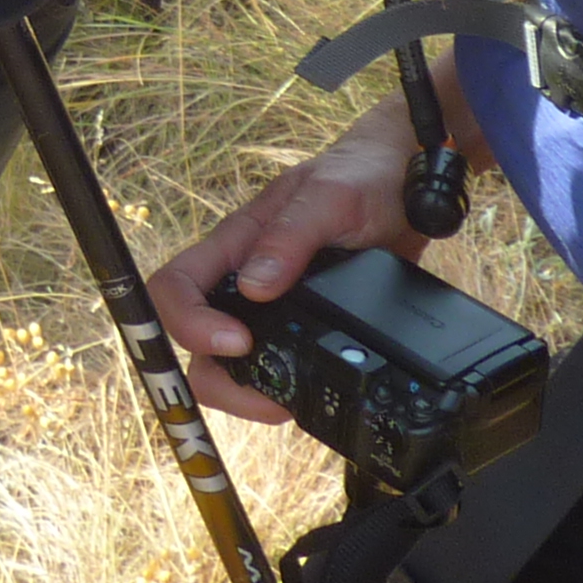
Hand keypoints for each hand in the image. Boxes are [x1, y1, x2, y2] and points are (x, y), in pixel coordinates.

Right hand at [143, 96, 429, 423]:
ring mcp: (268, 308)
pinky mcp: (299, 326)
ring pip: (228, 364)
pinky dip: (280, 390)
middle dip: (219, 381)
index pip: (176, 285)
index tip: (239, 342)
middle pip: (193, 341)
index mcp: (235, 244)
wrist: (406, 189)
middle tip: (268, 398)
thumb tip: (254, 287)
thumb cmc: (360, 177)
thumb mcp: (330, 198)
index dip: (190, 322)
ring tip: (288, 405)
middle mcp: (241, 280)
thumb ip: (290, 237)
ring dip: (246, 393)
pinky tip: (306, 396)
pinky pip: (271, 367)